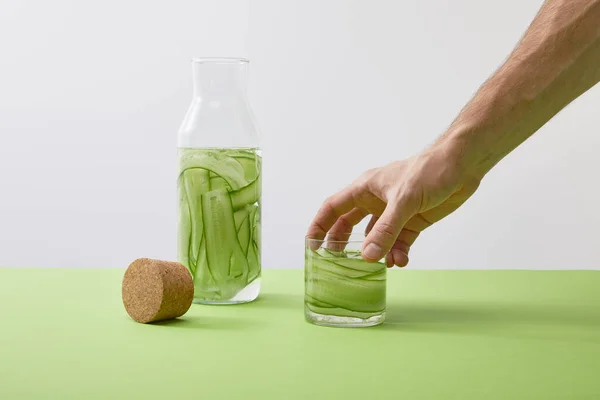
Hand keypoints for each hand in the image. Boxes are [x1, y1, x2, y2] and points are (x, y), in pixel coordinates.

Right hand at [307, 143, 480, 266]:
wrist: (463, 164)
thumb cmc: (429, 170)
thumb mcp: (403, 201)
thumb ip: (385, 230)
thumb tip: (368, 256)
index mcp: (365, 188)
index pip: (333, 207)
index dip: (319, 225)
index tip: (311, 245)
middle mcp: (375, 200)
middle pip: (349, 225)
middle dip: (343, 244)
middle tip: (337, 263)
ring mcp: (394, 212)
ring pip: (376, 237)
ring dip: (377, 252)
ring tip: (380, 267)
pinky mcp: (413, 221)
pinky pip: (399, 242)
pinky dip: (398, 253)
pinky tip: (401, 261)